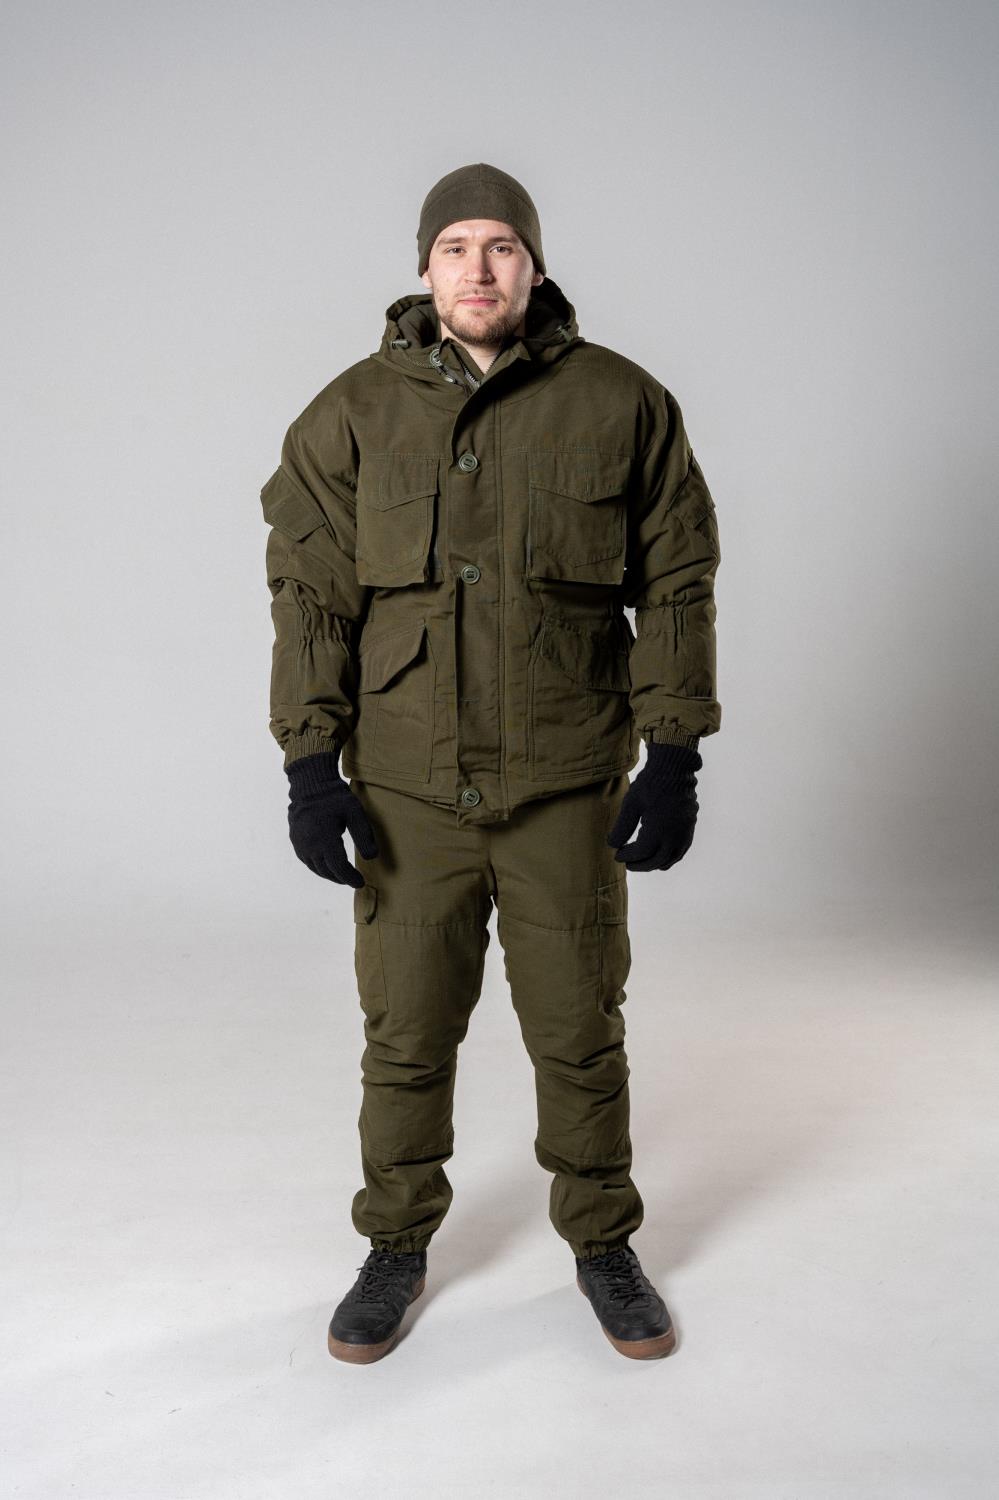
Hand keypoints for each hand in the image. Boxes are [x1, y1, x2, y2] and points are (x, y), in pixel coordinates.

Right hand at [286, 750, 378, 886]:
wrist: (310, 784)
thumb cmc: (335, 797)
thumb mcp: (355, 813)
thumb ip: (364, 836)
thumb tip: (372, 857)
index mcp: (325, 840)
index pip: (339, 868)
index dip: (350, 878)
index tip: (360, 882)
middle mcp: (310, 845)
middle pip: (327, 871)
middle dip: (341, 878)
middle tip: (353, 880)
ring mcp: (300, 843)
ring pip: (315, 867)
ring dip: (329, 874)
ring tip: (342, 875)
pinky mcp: (295, 839)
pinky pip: (306, 860)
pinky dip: (318, 866)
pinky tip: (326, 865)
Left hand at [607, 740, 701, 871]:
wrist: (674, 770)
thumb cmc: (650, 785)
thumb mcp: (630, 804)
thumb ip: (622, 827)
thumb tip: (612, 845)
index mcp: (659, 831)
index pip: (641, 853)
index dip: (628, 856)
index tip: (617, 854)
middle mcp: (674, 836)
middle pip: (656, 861)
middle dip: (640, 864)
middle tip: (627, 863)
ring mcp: (684, 833)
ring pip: (670, 859)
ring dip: (654, 864)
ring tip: (642, 861)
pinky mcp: (690, 828)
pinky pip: (681, 851)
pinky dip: (669, 858)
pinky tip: (659, 854)